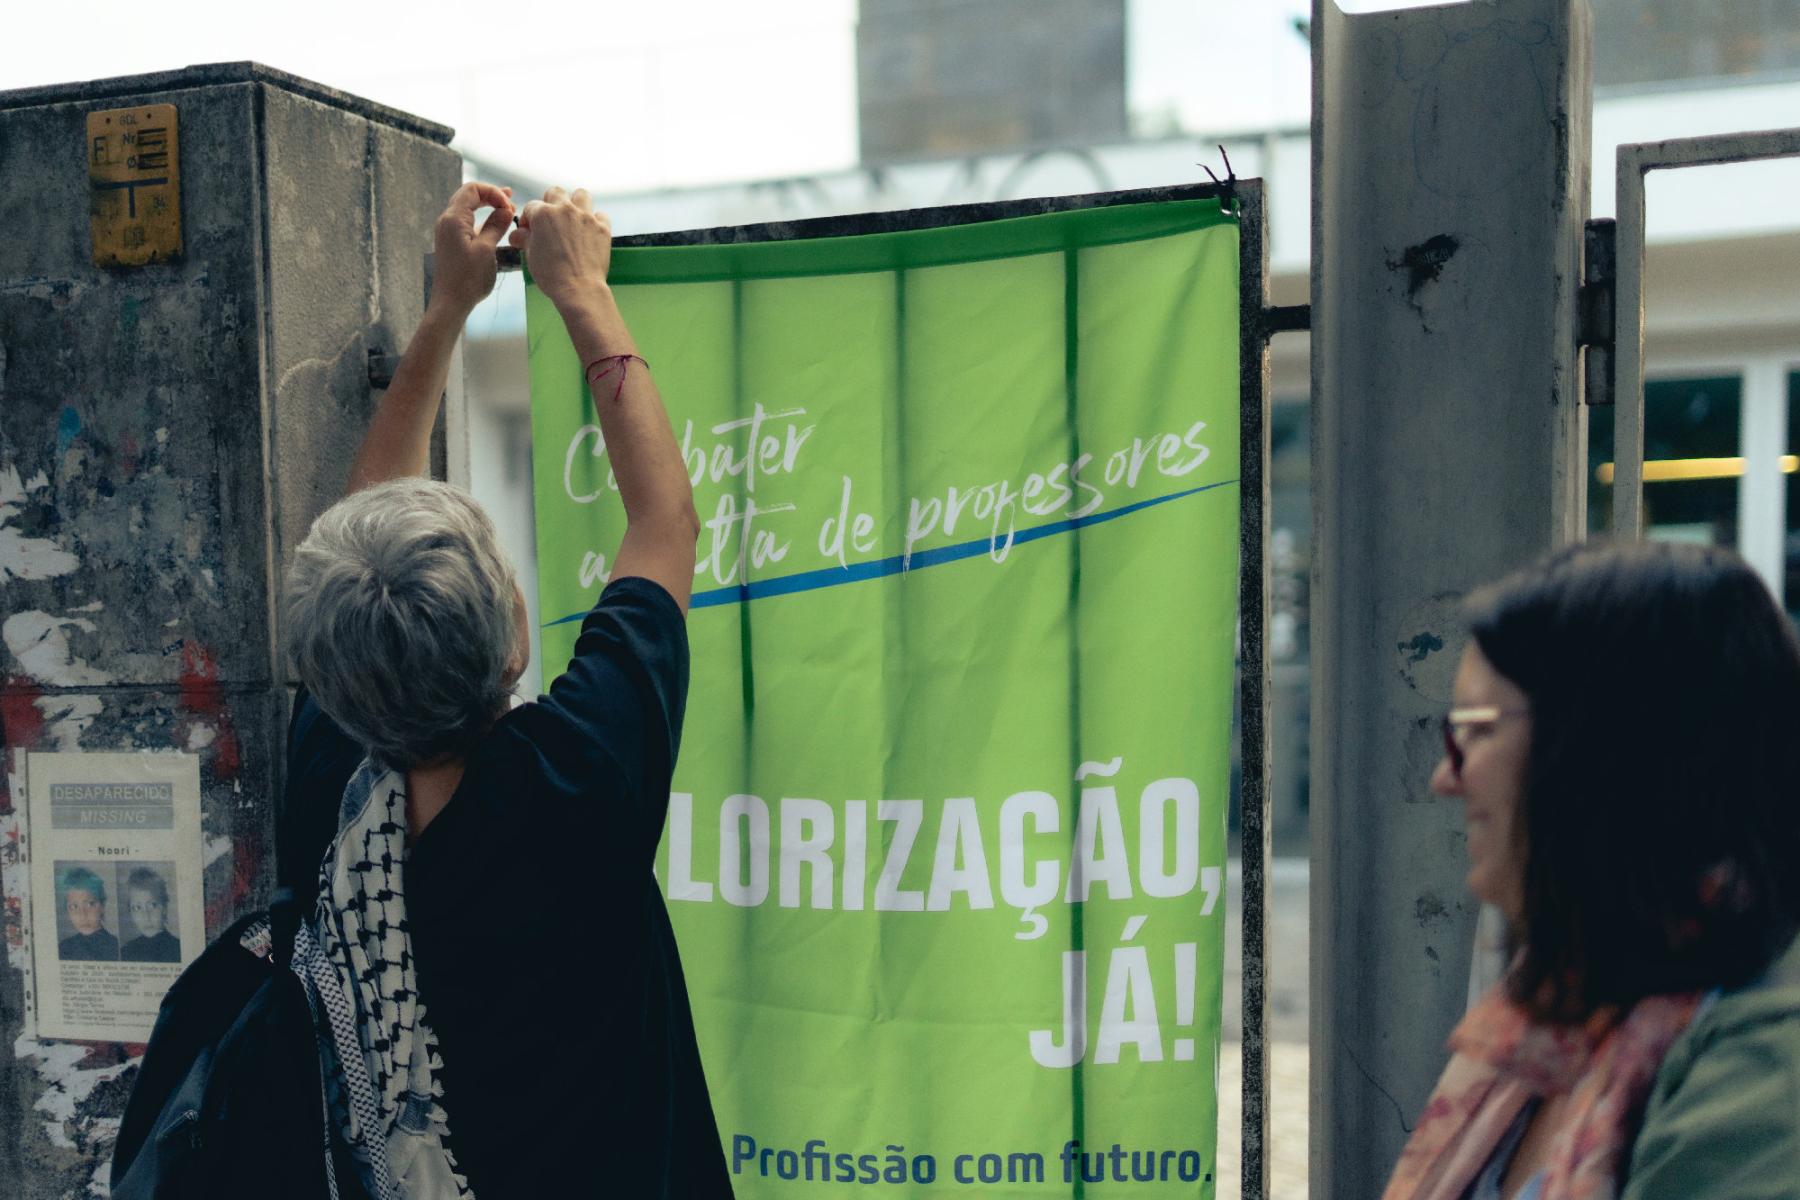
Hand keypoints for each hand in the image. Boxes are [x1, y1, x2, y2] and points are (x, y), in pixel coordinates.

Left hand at [428, 182, 513, 315]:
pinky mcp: (451, 242)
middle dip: (490, 195)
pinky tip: (495, 225)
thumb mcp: (487, 250)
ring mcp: (447, 231)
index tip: (509, 206)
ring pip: (467, 208)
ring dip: (487, 207)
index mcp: (453, 218)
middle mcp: (447, 221)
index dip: (493, 192)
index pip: (473, 190)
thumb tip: (505, 210)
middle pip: (468, 195)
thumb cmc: (468, 279)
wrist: (450, 303)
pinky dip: (482, 219)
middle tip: (511, 201)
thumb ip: (496, 226)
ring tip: (507, 211)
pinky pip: (466, 222)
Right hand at [509, 187, 611, 312]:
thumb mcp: (530, 255)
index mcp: (543, 214)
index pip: (531, 207)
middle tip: (551, 220)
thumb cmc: (551, 274)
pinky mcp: (603, 228)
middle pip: (556, 192)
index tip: (529, 231)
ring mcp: (586, 217)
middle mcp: (565, 209)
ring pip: (581, 195)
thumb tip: (517, 235)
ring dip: (576, 202)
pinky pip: (600, 214)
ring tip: (573, 217)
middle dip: (551, 202)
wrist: (579, 288)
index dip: (528, 219)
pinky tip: (590, 231)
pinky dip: (595, 220)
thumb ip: (524, 239)